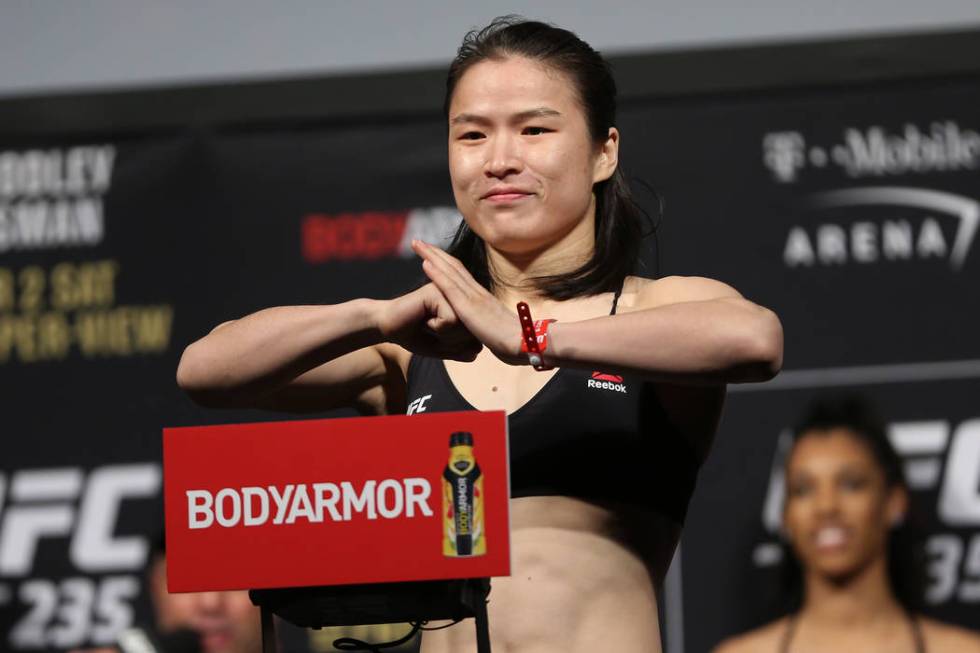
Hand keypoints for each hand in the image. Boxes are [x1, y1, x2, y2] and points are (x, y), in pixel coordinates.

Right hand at [377, 283, 482, 361]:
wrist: (387, 327)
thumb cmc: (414, 336)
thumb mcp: (442, 348)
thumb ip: (460, 351)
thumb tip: (477, 351)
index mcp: (461, 306)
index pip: (476, 334)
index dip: (458, 346)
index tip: (439, 339)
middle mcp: (458, 296)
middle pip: (472, 331)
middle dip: (452, 342)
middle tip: (433, 333)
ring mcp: (449, 291)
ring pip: (464, 326)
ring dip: (445, 335)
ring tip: (429, 325)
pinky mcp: (438, 292)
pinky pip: (451, 320)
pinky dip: (437, 328)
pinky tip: (424, 320)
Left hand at [412, 240, 523, 364]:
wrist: (526, 344)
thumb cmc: (518, 343)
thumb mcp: (500, 333)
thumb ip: (492, 328)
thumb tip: (490, 331)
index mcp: (484, 298)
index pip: (461, 275)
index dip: (446, 263)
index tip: (432, 254)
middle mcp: (478, 292)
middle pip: (453, 266)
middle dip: (435, 253)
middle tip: (419, 242)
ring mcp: (474, 297)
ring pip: (449, 270)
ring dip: (431, 256)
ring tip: (417, 244)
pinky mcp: (469, 306)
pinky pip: (450, 286)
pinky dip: (436, 273)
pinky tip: (424, 263)